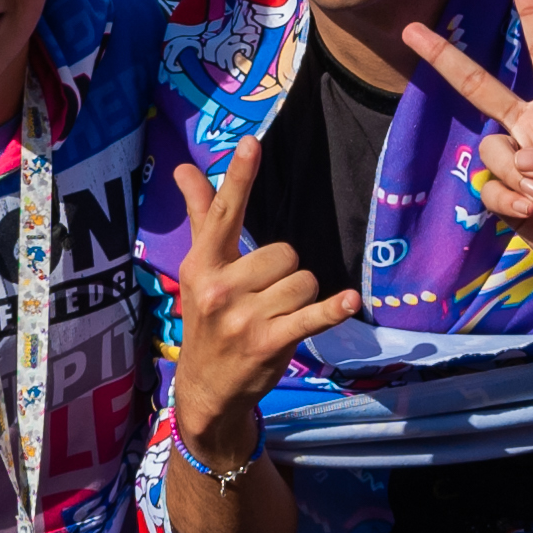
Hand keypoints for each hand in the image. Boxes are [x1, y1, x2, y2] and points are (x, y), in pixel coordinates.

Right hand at [167, 143, 363, 458]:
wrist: (206, 388)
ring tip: (275, 317)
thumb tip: (184, 167)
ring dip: (301, 298)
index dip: (239, 177)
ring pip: (304, 281)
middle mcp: (219, 287)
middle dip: (285, 273)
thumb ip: (200, 215)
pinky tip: (348, 301)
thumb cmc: (208, 318)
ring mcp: (244, 317)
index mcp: (202, 263)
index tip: (251, 144)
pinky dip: (331, 309)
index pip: (224, 213)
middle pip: (284, 252)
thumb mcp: (197, 269)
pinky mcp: (270, 343)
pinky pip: (310, 316)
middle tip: (264, 298)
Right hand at [402, 0, 532, 305]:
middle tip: (410, 29)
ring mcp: (517, 162)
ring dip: (515, 176)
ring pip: (489, 151)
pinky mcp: (505, 197)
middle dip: (445, 59)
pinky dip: (508, 203)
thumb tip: (525, 161)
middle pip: (481, 87)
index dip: (531, 14)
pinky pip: (487, 189)